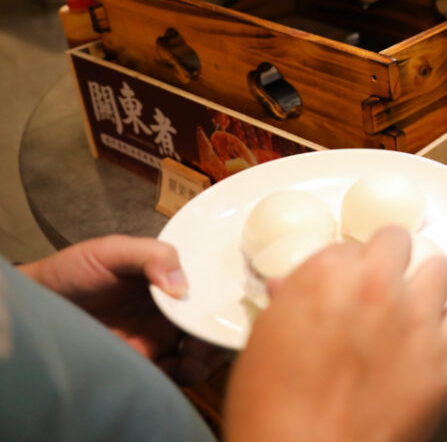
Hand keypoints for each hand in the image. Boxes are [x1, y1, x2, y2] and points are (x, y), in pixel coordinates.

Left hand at [17, 234, 222, 383]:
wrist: (40, 302)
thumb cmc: (75, 269)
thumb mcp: (112, 249)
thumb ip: (151, 254)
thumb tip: (183, 286)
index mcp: (173, 280)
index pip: (212, 288)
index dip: (226, 298)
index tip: (229, 307)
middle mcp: (172, 310)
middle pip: (212, 323)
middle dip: (220, 334)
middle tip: (209, 339)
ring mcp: (159, 337)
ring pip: (199, 352)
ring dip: (205, 357)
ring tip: (193, 358)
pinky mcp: (143, 362)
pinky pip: (173, 373)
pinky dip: (182, 374)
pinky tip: (175, 367)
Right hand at [224, 226, 446, 441]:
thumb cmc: (275, 414)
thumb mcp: (263, 344)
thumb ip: (289, 305)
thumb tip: (293, 291)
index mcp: (324, 276)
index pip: (347, 246)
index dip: (347, 268)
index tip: (347, 284)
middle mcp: (376, 286)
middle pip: (397, 242)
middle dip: (388, 262)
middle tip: (381, 288)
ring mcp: (416, 318)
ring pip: (441, 269)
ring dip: (427, 285)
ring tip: (413, 309)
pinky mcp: (445, 355)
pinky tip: (434, 341)